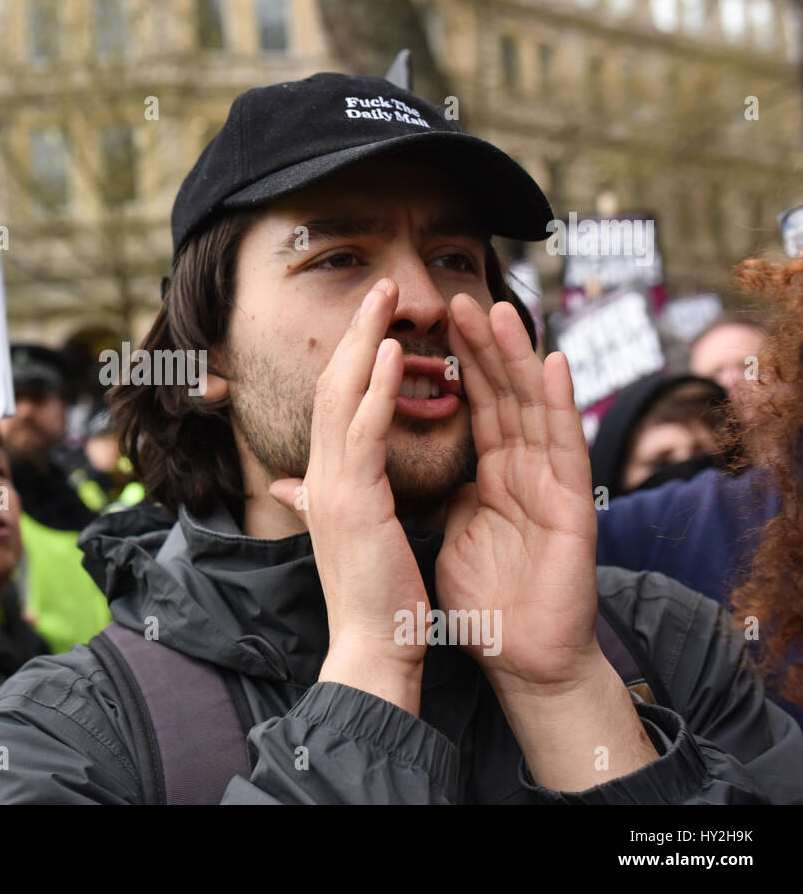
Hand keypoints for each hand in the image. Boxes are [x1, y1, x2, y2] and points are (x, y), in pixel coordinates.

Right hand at [270, 278, 426, 711]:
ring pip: (340, 395)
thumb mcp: (341, 537)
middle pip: (330, 386)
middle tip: (378, 287)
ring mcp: (330, 485)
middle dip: (354, 332)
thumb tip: (284, 486)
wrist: (370, 646)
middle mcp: (318, 476)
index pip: (332, 406)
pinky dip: (374, 385)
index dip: (350, 358)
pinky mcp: (353, 498)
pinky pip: (362, 429)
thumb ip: (311, 502)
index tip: (371, 321)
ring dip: (362, 340)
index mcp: (321, 483)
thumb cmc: (369, 598)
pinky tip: (390, 350)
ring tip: (384, 297)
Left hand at [435, 294, 599, 693]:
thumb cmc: (484, 601)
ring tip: (498, 311)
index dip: (453, 365)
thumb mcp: (443, 536)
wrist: (519, 657)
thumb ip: (423, 496)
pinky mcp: (573, 505)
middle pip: (501, 395)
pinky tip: (554, 364)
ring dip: (518, 358)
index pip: (472, 407)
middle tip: (456, 298)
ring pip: (534, 407)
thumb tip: (381, 473)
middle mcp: (524, 471)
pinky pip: (566, 447)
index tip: (427, 324)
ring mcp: (551, 484)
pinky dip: (561, 404)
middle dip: (480, 347)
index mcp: (493, 476)